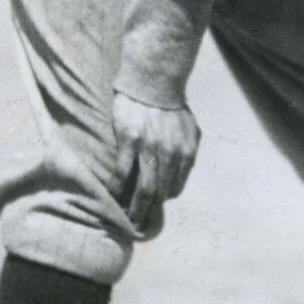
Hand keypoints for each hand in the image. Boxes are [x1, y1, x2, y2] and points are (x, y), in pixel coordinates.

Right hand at [111, 90, 200, 238]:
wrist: (153, 82)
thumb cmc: (172, 106)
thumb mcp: (190, 129)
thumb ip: (188, 152)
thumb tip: (182, 173)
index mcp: (186, 153)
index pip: (175, 188)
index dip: (163, 198)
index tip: (153, 205)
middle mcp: (171, 155)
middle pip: (159, 194)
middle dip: (148, 211)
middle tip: (138, 222)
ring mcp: (150, 150)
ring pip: (143, 189)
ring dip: (134, 208)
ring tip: (127, 218)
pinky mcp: (129, 142)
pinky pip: (122, 174)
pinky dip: (117, 188)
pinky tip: (112, 194)